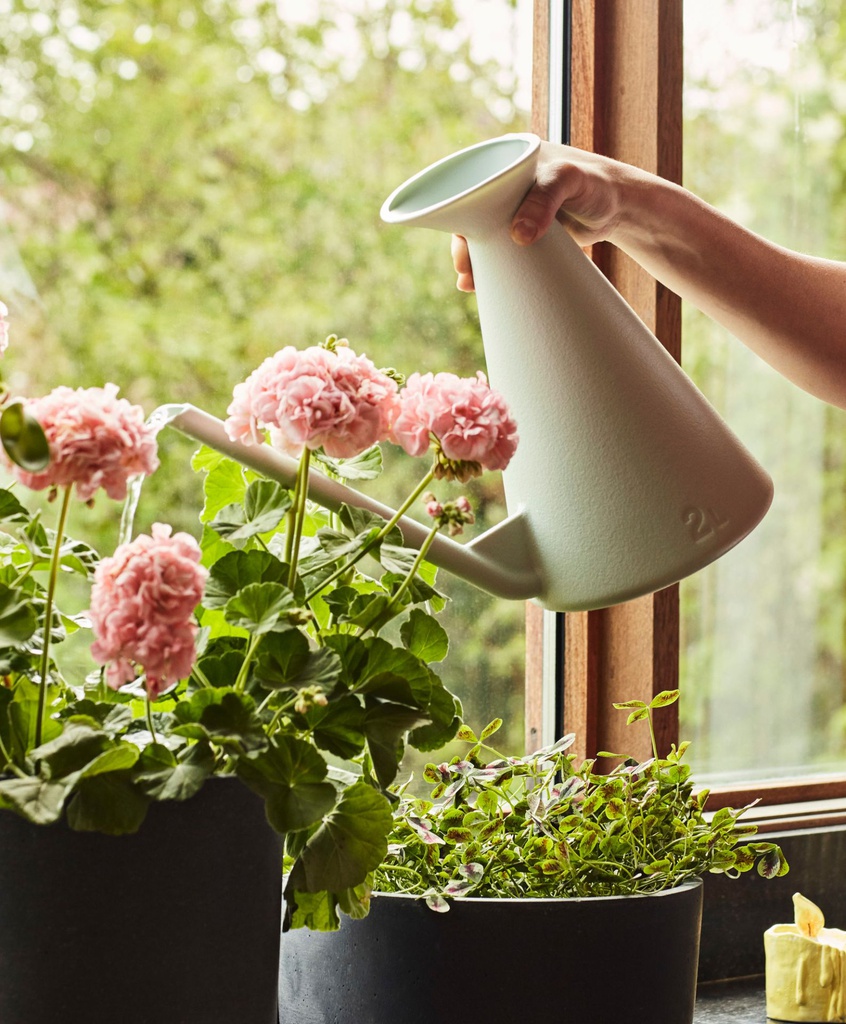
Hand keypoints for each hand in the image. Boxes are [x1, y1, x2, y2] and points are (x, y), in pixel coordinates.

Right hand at [451, 142, 630, 290]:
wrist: (621, 207)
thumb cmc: (596, 183)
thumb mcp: (568, 181)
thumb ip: (543, 202)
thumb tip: (517, 236)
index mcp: (507, 161)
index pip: (471, 185)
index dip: (459, 214)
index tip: (461, 241)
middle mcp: (506, 185)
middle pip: (473, 216)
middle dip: (465, 244)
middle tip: (465, 270)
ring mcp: (515, 211)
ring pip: (485, 236)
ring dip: (476, 259)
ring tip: (469, 283)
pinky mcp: (525, 232)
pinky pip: (502, 249)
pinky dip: (492, 265)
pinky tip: (481, 282)